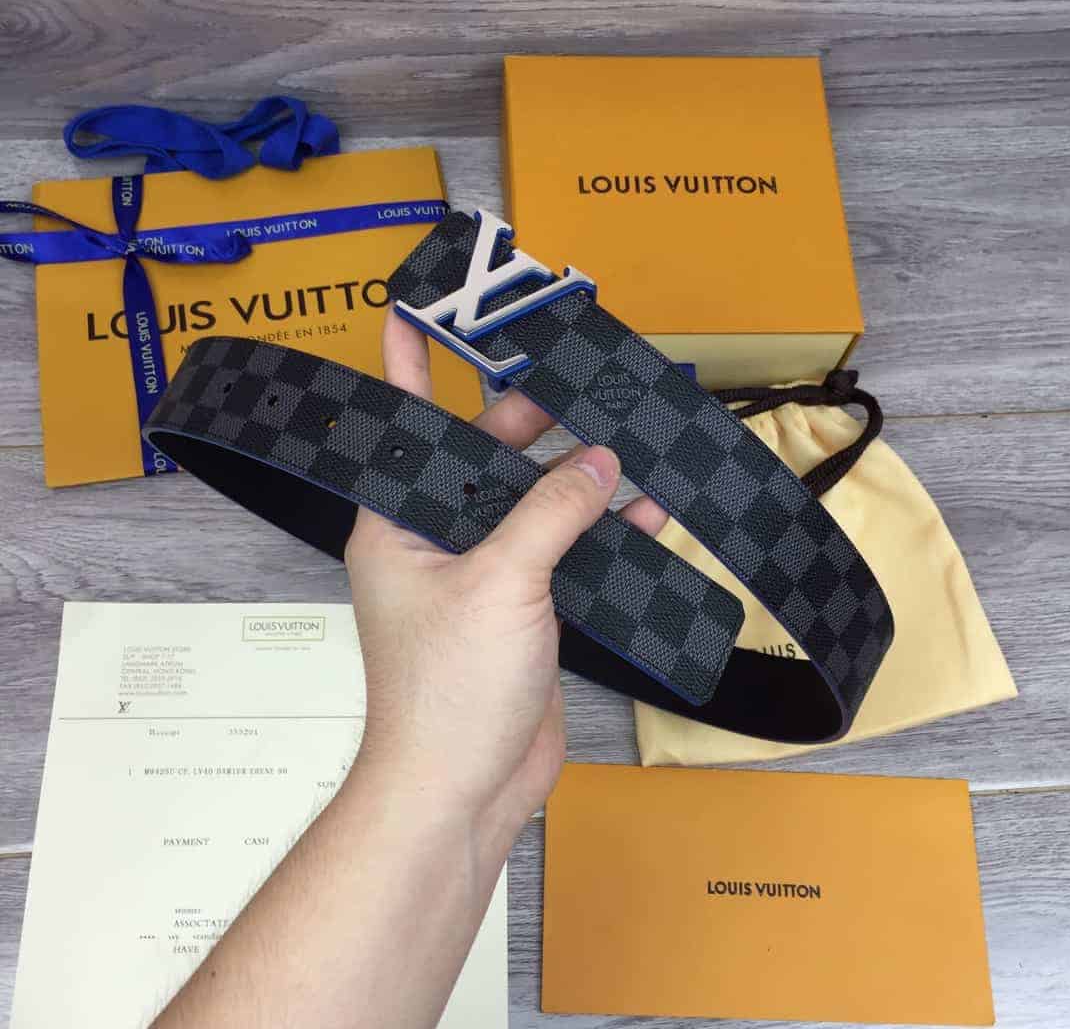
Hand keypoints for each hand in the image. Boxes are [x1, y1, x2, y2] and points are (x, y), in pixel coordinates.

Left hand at [345, 311, 665, 845]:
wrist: (463, 788)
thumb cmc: (447, 693)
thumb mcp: (500, 584)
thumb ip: (550, 514)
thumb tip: (598, 462)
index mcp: (399, 522)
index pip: (400, 423)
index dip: (407, 363)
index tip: (416, 307)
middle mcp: (436, 539)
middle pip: (482, 456)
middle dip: (526, 416)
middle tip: (572, 369)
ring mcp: (483, 575)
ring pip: (532, 504)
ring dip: (576, 476)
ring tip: (625, 434)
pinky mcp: (524, 609)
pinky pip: (564, 553)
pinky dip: (601, 535)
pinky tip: (644, 515)